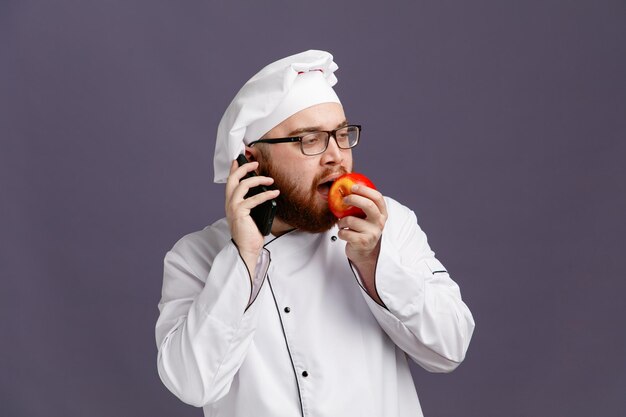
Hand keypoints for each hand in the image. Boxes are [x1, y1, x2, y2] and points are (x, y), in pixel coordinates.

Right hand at [225, 160, 279, 276]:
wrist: (247, 248)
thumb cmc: (250, 233)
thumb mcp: (252, 214)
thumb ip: (253, 203)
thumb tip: (266, 191)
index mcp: (231, 203)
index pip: (230, 182)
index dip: (234, 169)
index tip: (238, 160)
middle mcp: (229, 203)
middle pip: (233, 179)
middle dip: (244, 168)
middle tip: (255, 163)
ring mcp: (233, 207)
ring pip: (243, 186)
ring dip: (257, 179)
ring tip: (270, 179)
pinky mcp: (239, 212)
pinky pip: (253, 199)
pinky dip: (265, 194)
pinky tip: (274, 193)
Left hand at [337, 184, 387, 303]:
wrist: (364, 252)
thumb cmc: (362, 230)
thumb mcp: (366, 217)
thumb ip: (361, 204)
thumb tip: (344, 187)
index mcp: (382, 214)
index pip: (377, 197)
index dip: (365, 190)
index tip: (353, 187)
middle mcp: (379, 223)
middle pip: (368, 205)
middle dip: (353, 199)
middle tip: (344, 200)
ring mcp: (372, 233)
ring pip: (351, 220)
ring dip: (342, 221)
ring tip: (342, 224)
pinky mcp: (362, 242)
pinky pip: (345, 232)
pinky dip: (340, 232)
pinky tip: (344, 234)